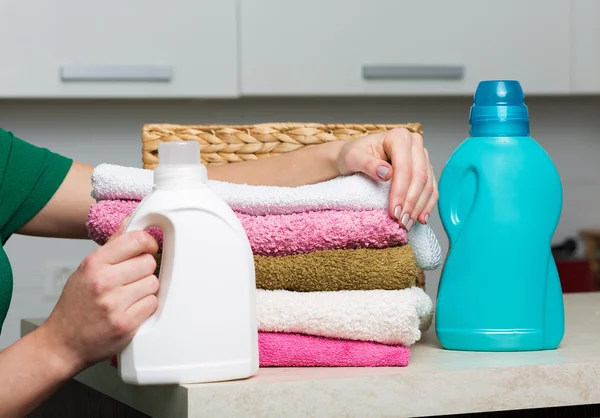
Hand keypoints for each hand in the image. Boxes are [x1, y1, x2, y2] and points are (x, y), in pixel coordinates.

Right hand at [39, 218, 158, 369]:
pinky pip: (153, 303)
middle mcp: (104, 281)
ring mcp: (115, 303)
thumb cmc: (76, 305)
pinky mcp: (126, 323)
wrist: (62, 343)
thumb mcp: (87, 269)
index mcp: (94, 263)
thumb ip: (112, 245)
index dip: (147, 243)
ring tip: (131, 296)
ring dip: (147, 289)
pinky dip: (147, 306)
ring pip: (154, 283)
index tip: (148, 248)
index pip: (135, 240)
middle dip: (145, 270)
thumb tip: (130, 220)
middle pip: (149, 262)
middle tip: (133, 279)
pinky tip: (133, 309)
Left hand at [337, 128, 437, 229]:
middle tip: (401, 222)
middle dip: (410, 203)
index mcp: (399, 137)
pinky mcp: (425, 169)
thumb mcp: (353, 158)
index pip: (404, 167)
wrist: (356, 157)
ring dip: (418, 207)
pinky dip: (426, 205)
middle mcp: (414, 144)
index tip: (393, 212)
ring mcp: (422, 157)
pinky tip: (420, 218)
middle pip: (419, 177)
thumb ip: (368, 164)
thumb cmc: (354, 155)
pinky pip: (431, 189)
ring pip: (428, 185)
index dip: (400, 191)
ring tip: (407, 224)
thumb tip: (387, 173)